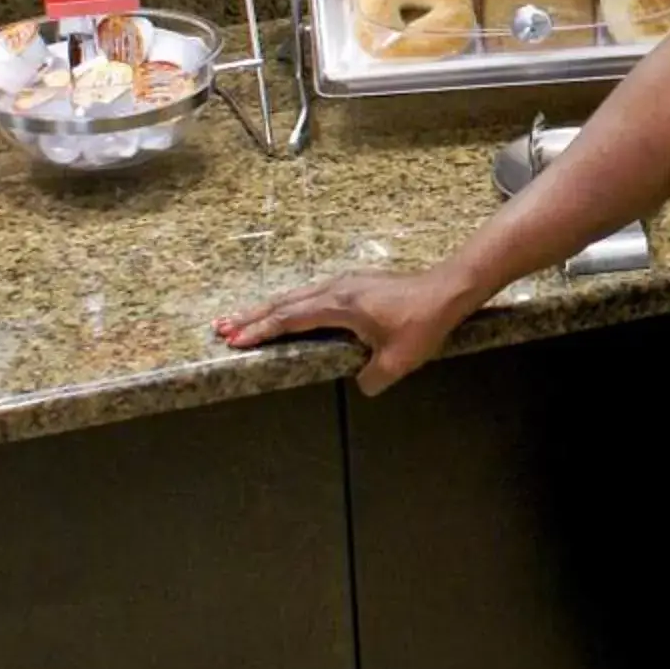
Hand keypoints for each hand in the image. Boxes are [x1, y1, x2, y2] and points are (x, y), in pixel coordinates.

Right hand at [214, 263, 477, 393]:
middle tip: (221, 327)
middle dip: (251, 317)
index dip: (261, 331)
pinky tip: (286, 312)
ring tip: (241, 319)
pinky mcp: (355, 285)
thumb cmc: (422, 323)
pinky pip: (311, 294)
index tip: (235, 340)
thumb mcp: (396, 361)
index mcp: (340, 305)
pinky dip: (289, 305)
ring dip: (268, 309)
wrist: (448, 290)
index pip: (290, 319)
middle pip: (285, 303)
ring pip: (296, 296)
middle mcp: (336, 289)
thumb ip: (371, 378)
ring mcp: (345, 284)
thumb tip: (359, 385)